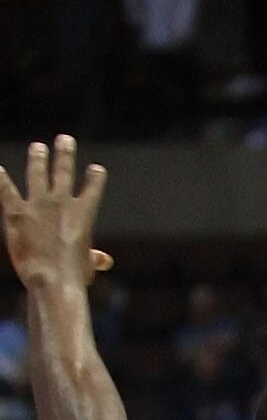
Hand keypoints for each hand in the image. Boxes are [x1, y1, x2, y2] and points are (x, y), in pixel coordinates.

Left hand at [0, 136, 113, 296]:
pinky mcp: (17, 212)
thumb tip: (104, 260)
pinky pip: (6, 190)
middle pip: (64, 171)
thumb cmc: (73, 276)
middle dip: (65, 154)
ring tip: (38, 147)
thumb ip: (94, 257)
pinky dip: (1, 179)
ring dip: (38, 159)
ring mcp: (38, 204)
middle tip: (64, 140)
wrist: (52, 280)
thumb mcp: (87, 265)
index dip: (95, 177)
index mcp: (84, 213)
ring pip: (37, 173)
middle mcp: (61, 202)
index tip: (96, 169)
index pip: (93, 187)